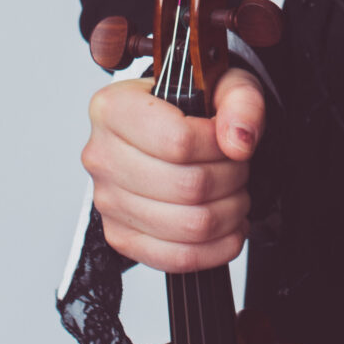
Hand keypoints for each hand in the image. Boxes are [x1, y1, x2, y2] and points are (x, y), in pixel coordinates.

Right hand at [81, 57, 267, 271]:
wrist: (170, 129)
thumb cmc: (191, 107)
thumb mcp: (224, 84)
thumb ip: (241, 103)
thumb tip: (238, 143)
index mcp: (114, 109)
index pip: (178, 141)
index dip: (218, 147)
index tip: (229, 142)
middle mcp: (102, 156)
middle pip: (188, 187)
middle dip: (232, 180)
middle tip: (239, 169)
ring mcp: (107, 201)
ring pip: (189, 225)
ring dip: (230, 213)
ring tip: (235, 194)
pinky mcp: (119, 236)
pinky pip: (176, 258)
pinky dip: (216, 249)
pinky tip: (228, 228)